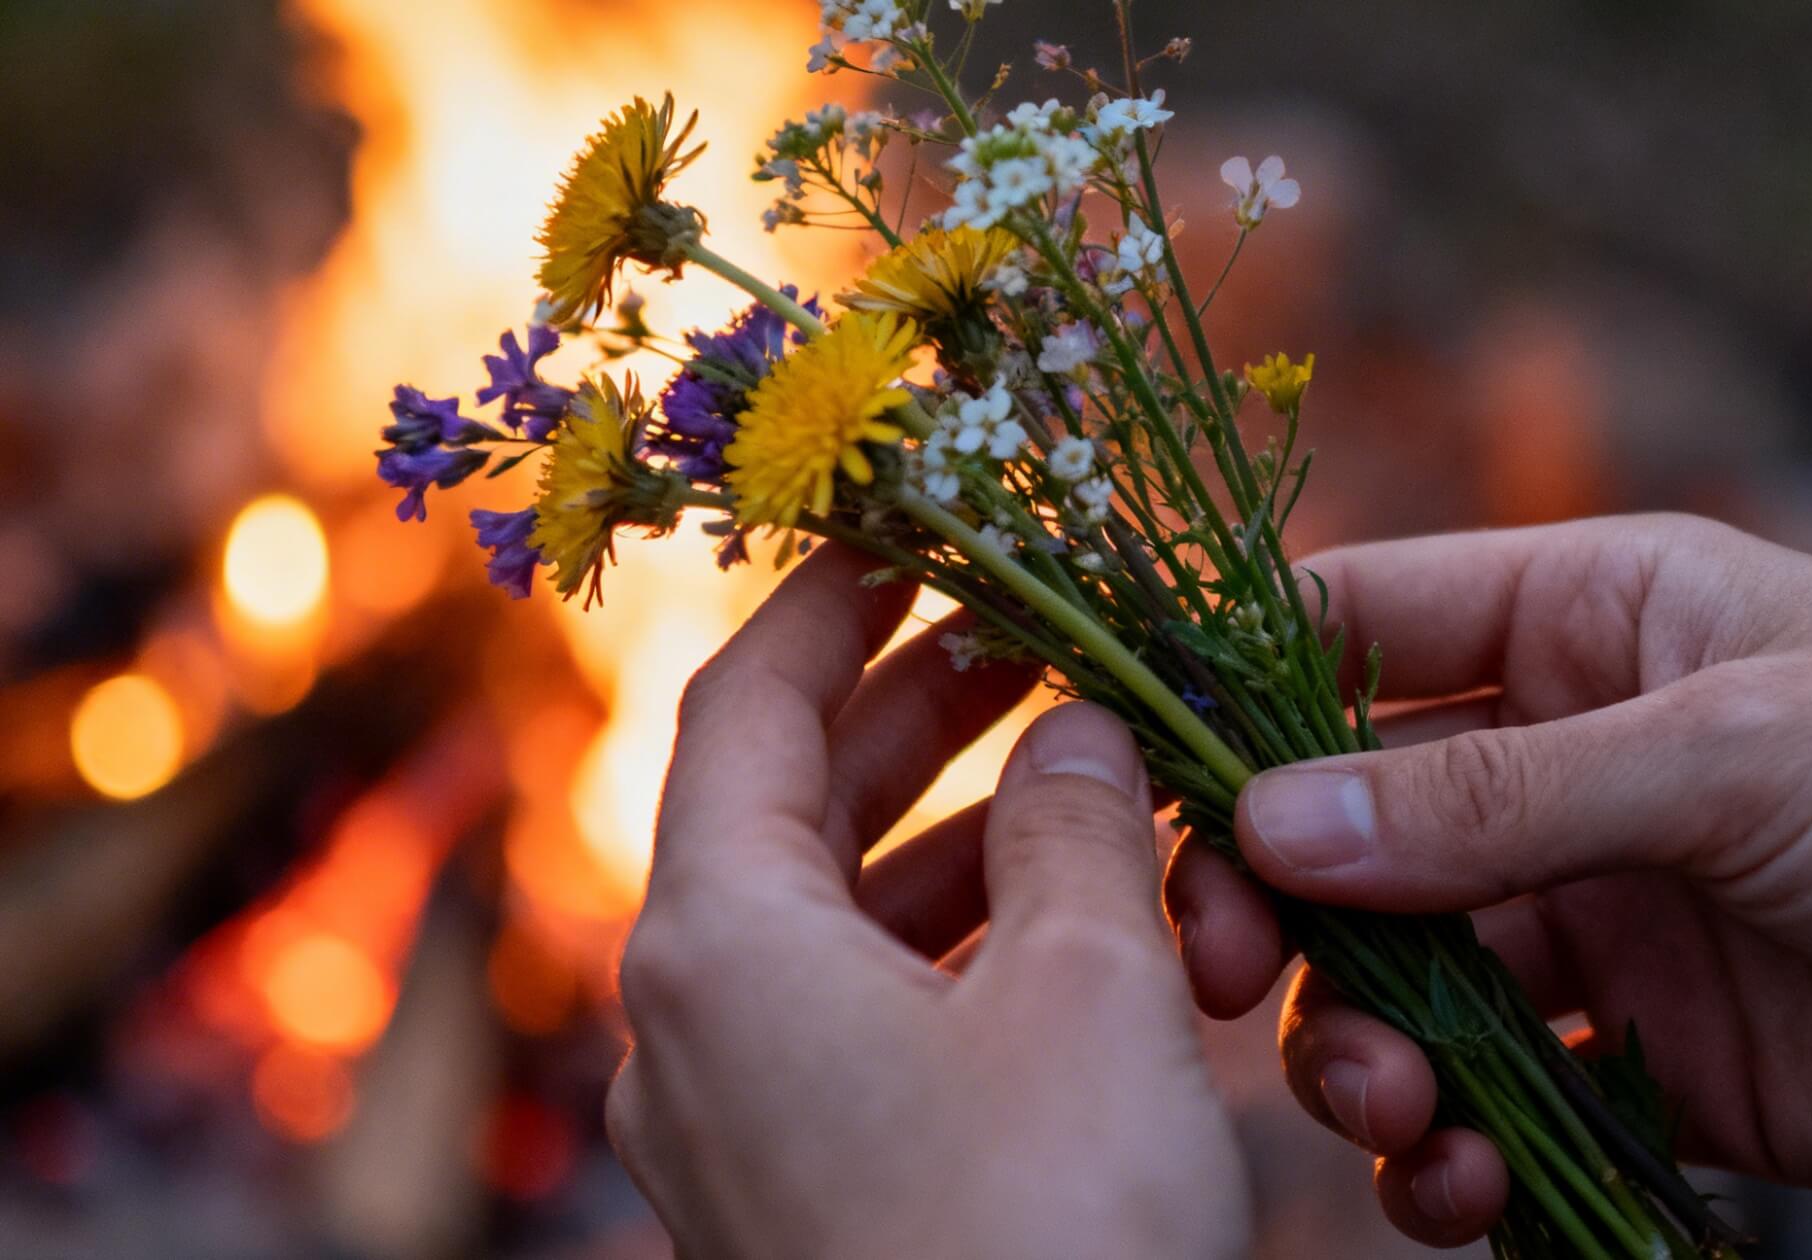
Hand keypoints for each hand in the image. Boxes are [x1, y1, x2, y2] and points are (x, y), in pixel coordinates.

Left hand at [608, 546, 1248, 1259]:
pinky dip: (965, 947)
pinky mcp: (812, 1193)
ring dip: (963, 832)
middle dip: (922, 710)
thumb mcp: (1087, 989)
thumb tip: (1078, 731)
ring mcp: (746, 1121)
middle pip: (793, 803)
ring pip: (846, 918)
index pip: (743, 701)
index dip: (834, 597)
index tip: (920, 530)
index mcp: (718, 941)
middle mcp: (698, 1024)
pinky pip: (873, 1020)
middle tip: (1041, 638)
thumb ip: (1076, 825)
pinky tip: (1078, 927)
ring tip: (1089, 771)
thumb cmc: (1047, 1235)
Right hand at [1165, 514, 1811, 1244]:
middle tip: (1234, 975)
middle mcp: (1569, 757)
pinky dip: (1452, 1148)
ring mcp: (1603, 910)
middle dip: (1273, 901)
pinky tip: (1465, 1186)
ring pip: (1402, 973)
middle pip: (1342, 820)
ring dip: (1360, 1046)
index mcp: (1590, 617)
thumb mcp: (1730, 756)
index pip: (1352, 625)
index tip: (1126, 784)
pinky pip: (1497, 1095)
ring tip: (1392, 1112)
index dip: (1229, 692)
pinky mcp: (1648, 1053)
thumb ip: (1492, 801)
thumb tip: (1263, 827)